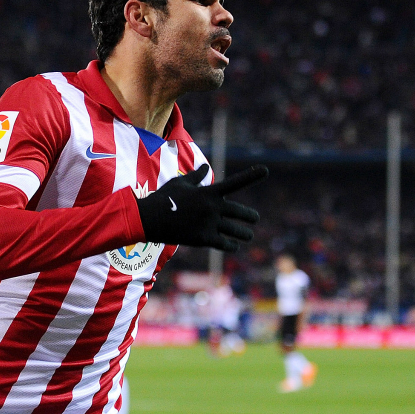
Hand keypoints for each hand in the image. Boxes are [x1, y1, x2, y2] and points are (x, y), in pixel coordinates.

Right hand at [137, 164, 267, 252]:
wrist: (149, 219)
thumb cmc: (163, 198)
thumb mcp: (179, 183)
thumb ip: (196, 176)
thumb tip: (205, 168)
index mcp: (209, 192)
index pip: (235, 182)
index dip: (251, 176)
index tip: (265, 169)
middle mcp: (213, 207)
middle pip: (241, 213)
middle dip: (250, 217)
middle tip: (254, 219)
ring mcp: (209, 224)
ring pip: (237, 231)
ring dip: (245, 234)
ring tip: (248, 235)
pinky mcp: (203, 239)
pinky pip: (225, 244)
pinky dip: (232, 245)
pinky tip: (234, 246)